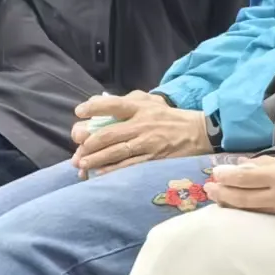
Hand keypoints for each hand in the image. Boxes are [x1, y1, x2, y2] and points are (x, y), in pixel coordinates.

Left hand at [70, 91, 212, 175]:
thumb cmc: (168, 116)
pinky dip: (113, 170)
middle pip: (109, 133)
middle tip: (77, 149)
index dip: (94, 107)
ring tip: (81, 164)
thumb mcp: (149, 101)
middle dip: (89, 143)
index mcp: (140, 108)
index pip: (113, 105)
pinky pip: (129, 166)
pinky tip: (99, 174)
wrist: (198, 132)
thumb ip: (126, 101)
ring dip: (96, 159)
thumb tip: (99, 102)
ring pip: (116, 152)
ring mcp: (148, 143)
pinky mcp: (154, 159)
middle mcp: (142, 125)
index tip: (79, 112)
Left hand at [205, 153, 274, 214]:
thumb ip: (259, 162)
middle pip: (242, 197)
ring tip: (214, 197)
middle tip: (208, 187)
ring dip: (228, 203)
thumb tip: (239, 162)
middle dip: (222, 193)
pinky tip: (230, 205)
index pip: (244, 177)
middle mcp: (274, 195)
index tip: (215, 172)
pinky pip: (256, 214)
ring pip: (248, 209)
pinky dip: (241, 209)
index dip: (227, 176)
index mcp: (274, 176)